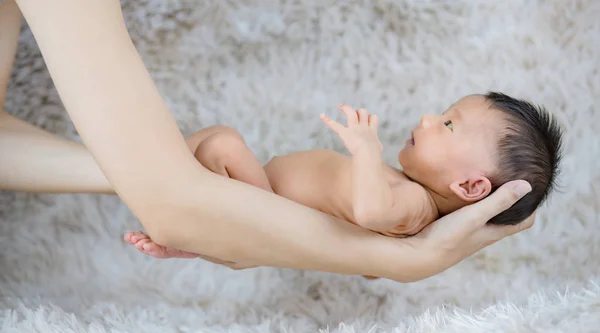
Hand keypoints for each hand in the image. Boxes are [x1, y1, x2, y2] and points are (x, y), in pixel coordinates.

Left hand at [320, 104, 382, 154]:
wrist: (369, 153)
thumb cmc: (374, 153)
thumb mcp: (378, 149)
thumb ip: (376, 147)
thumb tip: (376, 152)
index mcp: (372, 131)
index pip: (374, 118)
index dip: (371, 117)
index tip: (369, 118)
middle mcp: (363, 126)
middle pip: (363, 112)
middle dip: (359, 111)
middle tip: (355, 112)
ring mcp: (354, 128)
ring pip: (352, 112)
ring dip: (346, 108)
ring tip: (341, 107)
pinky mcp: (345, 133)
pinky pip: (335, 125)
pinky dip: (328, 120)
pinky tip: (322, 116)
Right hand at [400, 180, 534, 280]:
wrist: (419, 255)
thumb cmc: (448, 237)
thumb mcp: (475, 216)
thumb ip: (498, 201)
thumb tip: (527, 186)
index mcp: (494, 232)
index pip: (524, 222)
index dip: (531, 206)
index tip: (531, 187)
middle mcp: (483, 234)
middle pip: (505, 217)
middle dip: (511, 200)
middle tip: (510, 178)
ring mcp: (467, 233)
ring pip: (486, 216)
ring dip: (490, 200)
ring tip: (488, 180)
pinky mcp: (452, 229)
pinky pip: (468, 214)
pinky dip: (471, 203)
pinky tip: (463, 192)